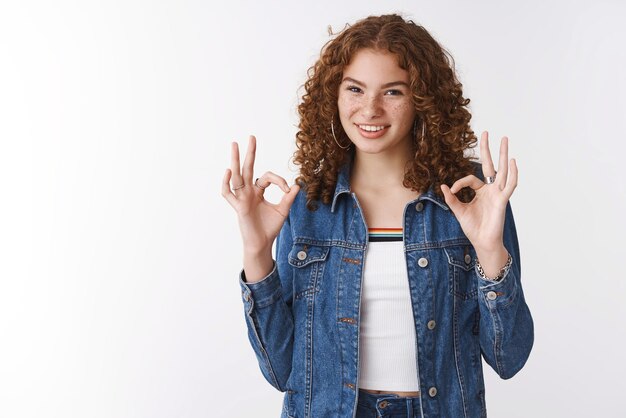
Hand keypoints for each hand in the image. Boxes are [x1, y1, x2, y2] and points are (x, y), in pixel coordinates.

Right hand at [221, 135, 299, 254]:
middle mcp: (248, 192)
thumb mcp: (282, 210)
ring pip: (237, 176)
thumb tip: (298, 185)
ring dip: (236, 160)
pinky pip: (228, 194)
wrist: (263, 244)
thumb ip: (288, 198)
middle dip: (250, 153)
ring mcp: (242, 198)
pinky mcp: (238, 207)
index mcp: (258, 192)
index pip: (267, 177)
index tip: (288, 189)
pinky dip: (226, 183)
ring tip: (235, 145)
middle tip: (251, 137)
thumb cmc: (270, 228)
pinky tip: (229, 171)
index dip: (279, 180)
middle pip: (248, 168)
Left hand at [440, 131, 517, 252]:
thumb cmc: (473, 228)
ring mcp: (498, 194)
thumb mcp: (458, 211)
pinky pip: (510, 185)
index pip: (470, 178)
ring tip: (504, 139)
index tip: (451, 190)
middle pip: (490, 165)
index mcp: (480, 192)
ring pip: (502, 170)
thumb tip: (442, 185)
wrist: (482, 242)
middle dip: (488, 149)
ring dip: (503, 154)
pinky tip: (512, 161)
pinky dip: (513, 173)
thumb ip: (451, 198)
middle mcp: (491, 190)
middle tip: (487, 132)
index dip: (459, 182)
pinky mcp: (503, 200)